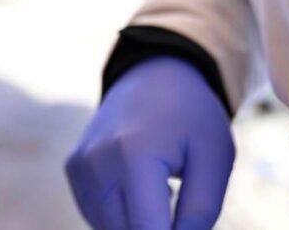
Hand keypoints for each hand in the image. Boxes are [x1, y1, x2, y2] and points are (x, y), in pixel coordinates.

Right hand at [66, 57, 233, 229]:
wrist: (154, 74)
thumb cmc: (192, 116)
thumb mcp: (216, 158)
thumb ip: (200, 212)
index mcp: (133, 154)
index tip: (184, 224)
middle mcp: (96, 161)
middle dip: (155, 228)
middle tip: (175, 199)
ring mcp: (79, 166)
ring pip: (108, 229)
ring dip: (137, 224)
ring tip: (161, 192)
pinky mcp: (73, 169)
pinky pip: (97, 215)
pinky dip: (121, 215)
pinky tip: (142, 190)